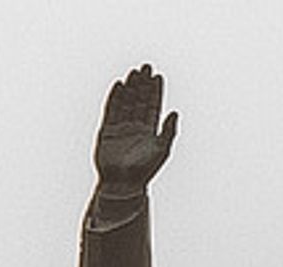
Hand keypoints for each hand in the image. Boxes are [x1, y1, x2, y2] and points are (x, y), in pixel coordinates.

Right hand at [95, 64, 178, 197]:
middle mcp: (135, 128)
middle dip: (142, 84)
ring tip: (133, 72)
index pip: (152, 106)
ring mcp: (120, 128)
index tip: (158, 77)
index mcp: (149, 132)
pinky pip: (111, 111)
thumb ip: (168, 131)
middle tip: (146, 67)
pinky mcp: (107, 132)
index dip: (155, 92)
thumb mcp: (161, 150)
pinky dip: (114, 98)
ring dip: (130, 88)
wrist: (122, 185)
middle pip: (139, 101)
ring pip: (126, 103)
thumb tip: (175, 112)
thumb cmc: (144, 172)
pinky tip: (118, 85)